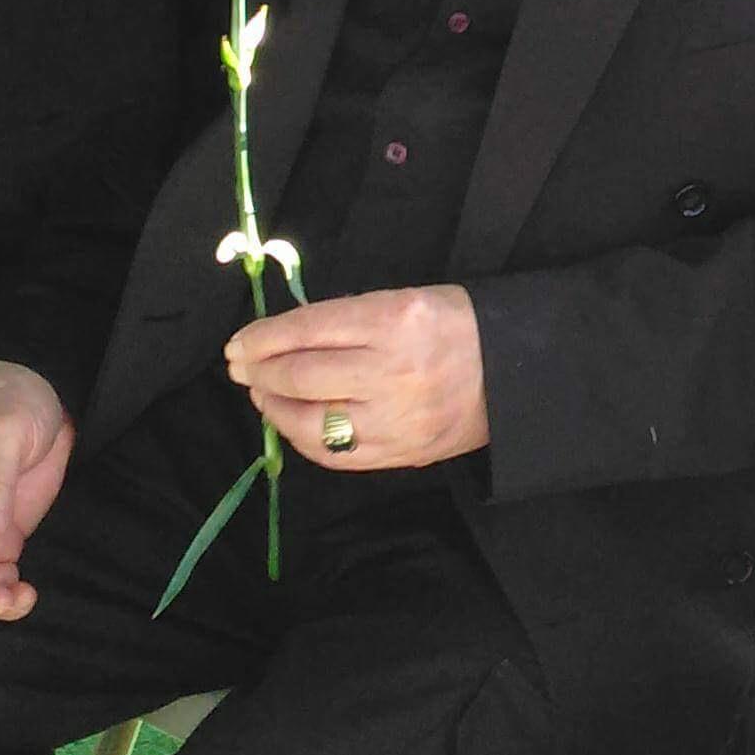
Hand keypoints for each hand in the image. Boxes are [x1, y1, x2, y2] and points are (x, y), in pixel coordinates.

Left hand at [226, 286, 488, 471]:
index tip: (238, 342)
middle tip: (241, 367)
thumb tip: (280, 340)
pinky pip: (336, 454)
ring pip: (311, 422)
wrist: (517, 372)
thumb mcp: (405, 300)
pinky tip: (293, 424)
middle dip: (259, 371)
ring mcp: (398, 419)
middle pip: (301, 376)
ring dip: (274, 407)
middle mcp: (393, 371)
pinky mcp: (402, 453)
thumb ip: (346, 321)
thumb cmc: (456, 325)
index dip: (262, 337)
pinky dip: (304, 439)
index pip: (307, 329)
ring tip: (263, 394)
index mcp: (394, 320)